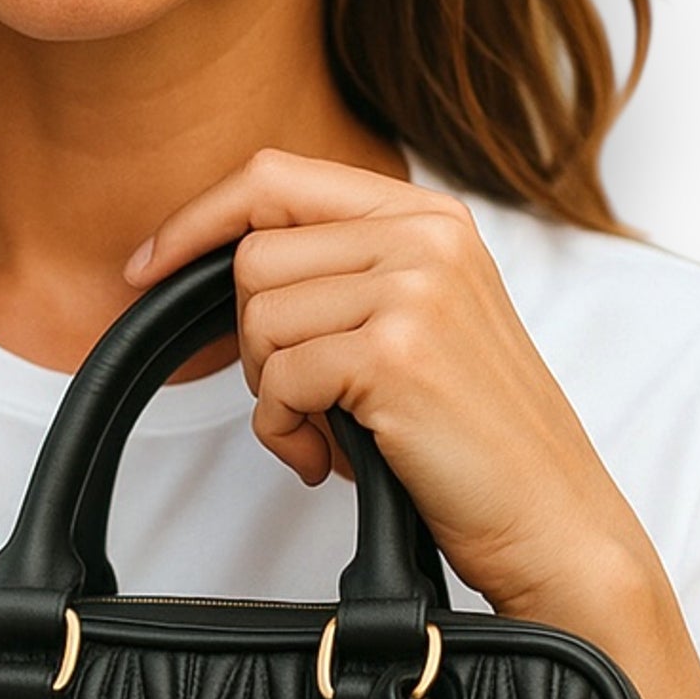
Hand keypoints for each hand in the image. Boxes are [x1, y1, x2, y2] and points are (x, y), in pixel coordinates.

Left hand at [123, 148, 655, 618]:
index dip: (197, 219)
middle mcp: (427, 237)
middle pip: (254, 257)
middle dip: (255, 341)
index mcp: (430, 217)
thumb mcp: (414, 324)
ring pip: (258, 317)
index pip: (275, 178)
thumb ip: (342, 277)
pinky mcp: (398, 353)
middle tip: (306, 400)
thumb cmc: (470, 439)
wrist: (553, 519)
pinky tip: (328, 459)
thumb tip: (225, 261)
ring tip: (329, 431)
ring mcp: (417, 289)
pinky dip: (285, 433)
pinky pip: (278, 380)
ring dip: (272, 393)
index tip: (146, 266)